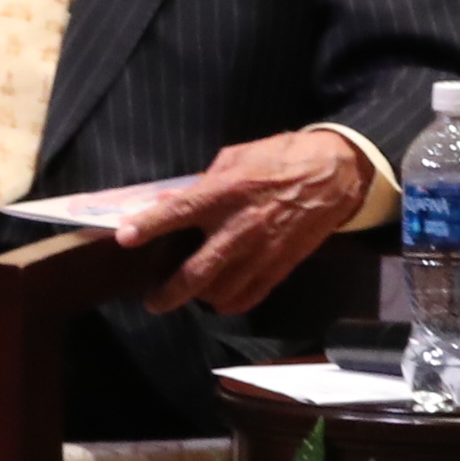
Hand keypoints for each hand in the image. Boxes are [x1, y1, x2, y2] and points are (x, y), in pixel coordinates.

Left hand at [123, 129, 373, 312]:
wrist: (335, 176)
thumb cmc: (282, 158)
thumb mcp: (237, 157)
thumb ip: (204, 183)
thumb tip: (172, 201)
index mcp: (228, 191)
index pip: (180, 210)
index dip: (150, 224)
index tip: (124, 237)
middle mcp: (242, 226)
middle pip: (198, 271)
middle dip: (169, 292)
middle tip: (152, 301)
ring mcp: (262, 251)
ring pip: (222, 291)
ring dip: (199, 299)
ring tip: (188, 296)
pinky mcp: (281, 266)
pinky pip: (250, 296)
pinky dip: (230, 303)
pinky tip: (219, 300)